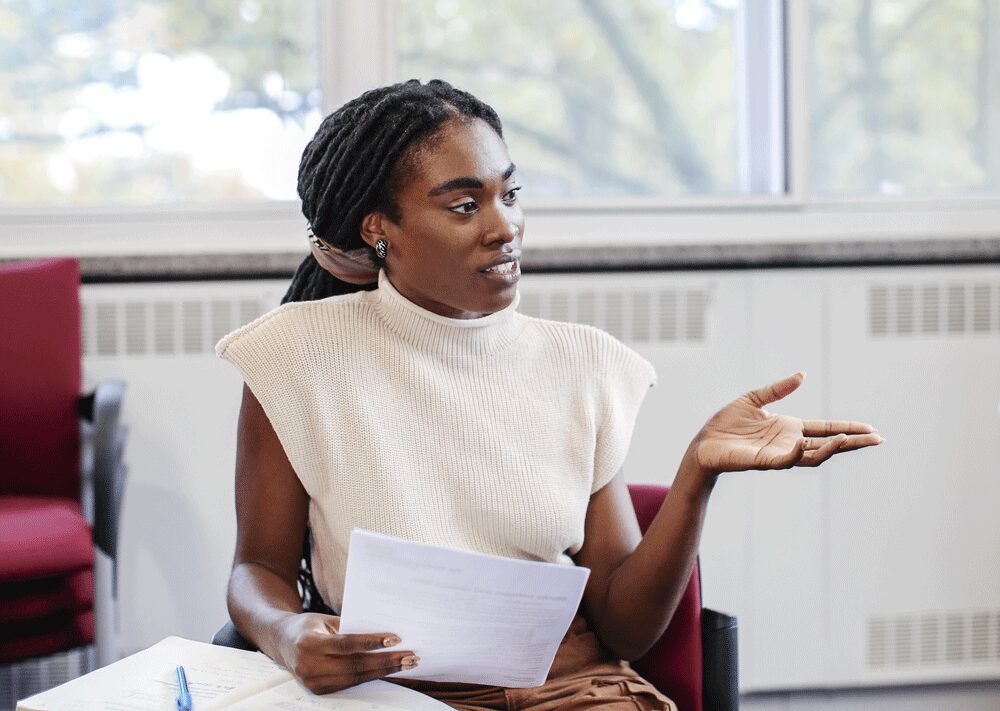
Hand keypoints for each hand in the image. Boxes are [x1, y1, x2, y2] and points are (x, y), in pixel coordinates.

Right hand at [274, 612, 417, 693]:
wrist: (281, 642)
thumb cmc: (308, 626)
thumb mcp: (325, 619)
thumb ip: (349, 626)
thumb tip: (384, 631)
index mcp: (309, 643)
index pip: (346, 644)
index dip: (371, 642)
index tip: (396, 639)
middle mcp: (309, 665)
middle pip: (355, 665)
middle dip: (386, 661)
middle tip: (410, 656)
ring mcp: (313, 681)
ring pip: (355, 678)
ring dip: (383, 671)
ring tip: (405, 664)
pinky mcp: (319, 690)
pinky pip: (350, 684)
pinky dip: (370, 677)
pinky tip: (387, 670)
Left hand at [689, 371, 883, 475]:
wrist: (703, 443)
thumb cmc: (726, 424)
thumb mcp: (754, 399)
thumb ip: (778, 389)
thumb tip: (803, 375)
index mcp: (789, 428)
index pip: (826, 429)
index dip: (848, 428)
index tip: (872, 429)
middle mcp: (789, 443)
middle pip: (828, 445)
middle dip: (853, 442)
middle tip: (878, 439)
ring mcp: (779, 454)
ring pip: (813, 455)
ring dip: (832, 448)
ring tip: (849, 439)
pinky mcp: (764, 462)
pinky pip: (786, 459)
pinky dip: (798, 453)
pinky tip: (807, 443)